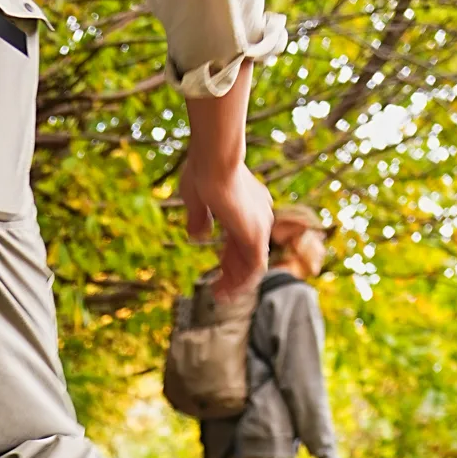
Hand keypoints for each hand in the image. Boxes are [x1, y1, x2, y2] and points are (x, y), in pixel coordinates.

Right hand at [177, 64, 270, 298]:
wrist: (215, 160)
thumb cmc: (203, 171)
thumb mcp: (197, 200)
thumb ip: (199, 219)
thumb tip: (197, 237)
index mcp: (247, 205)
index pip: (240, 240)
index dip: (228, 259)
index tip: (215, 274)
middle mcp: (259, 215)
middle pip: (247, 253)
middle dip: (231, 275)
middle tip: (217, 292)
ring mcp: (260, 225)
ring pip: (253, 264)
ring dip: (237, 283)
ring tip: (220, 297)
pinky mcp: (256, 235)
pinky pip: (255, 269)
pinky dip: (243, 283)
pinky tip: (226, 293)